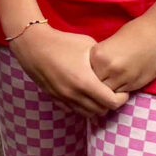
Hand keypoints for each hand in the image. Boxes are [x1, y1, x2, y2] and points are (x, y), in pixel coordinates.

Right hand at [12, 23, 128, 117]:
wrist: (32, 43)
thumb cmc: (61, 41)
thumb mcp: (87, 45)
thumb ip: (102, 60)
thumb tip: (114, 68)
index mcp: (85, 81)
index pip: (112, 102)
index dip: (122, 98)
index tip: (123, 90)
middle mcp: (74, 94)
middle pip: (101, 111)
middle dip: (110, 104)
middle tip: (112, 93)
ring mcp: (63, 97)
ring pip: (87, 114)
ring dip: (96, 107)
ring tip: (99, 95)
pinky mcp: (54, 97)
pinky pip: (73, 110)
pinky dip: (82, 106)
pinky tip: (83, 95)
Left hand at [89, 13, 155, 96]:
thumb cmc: (135, 32)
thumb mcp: (110, 43)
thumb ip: (101, 58)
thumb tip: (94, 71)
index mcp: (98, 54)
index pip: (85, 73)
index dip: (88, 75)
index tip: (92, 74)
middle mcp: (108, 67)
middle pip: (94, 85)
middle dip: (97, 84)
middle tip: (101, 81)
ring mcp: (122, 77)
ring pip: (108, 93)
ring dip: (109, 90)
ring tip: (112, 84)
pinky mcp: (136, 84)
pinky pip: (122, 94)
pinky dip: (120, 91)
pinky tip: (123, 84)